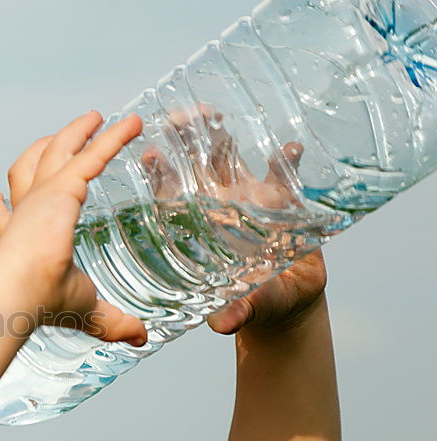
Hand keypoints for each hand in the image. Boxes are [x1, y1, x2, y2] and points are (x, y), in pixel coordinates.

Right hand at [0, 110, 148, 346]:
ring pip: (54, 151)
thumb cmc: (39, 301)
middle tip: (55, 140)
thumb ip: (110, 320)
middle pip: (26, 170)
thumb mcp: (81, 308)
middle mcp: (24, 212)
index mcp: (17, 241)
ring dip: (73, 132)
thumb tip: (139, 338)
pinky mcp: (61, 186)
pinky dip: (113, 137)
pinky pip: (91, 154)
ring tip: (94, 119)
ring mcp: (40, 195)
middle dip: (39, 152)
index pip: (0, 219)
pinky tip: (133, 124)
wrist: (20, 289)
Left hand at [139, 102, 325, 334]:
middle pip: (195, 164)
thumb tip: (224, 324)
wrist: (286, 301)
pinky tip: (290, 149)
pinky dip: (288, 159)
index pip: (170, 194)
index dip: (159, 174)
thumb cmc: (252, 303)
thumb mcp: (242, 309)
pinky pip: (286, 173)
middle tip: (181, 116)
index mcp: (197, 226)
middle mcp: (218, 205)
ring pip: (231, 157)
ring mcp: (249, 197)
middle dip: (186, 137)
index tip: (150, 154)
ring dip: (224, 135)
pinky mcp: (284, 200)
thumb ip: (235, 312)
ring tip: (218, 117)